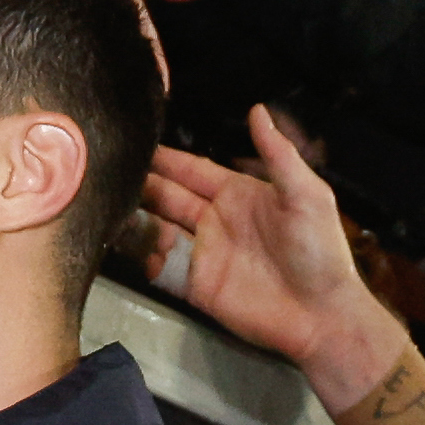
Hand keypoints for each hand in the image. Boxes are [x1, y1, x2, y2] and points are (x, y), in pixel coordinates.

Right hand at [135, 105, 402, 393]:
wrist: (320, 315)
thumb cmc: (319, 252)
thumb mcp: (305, 195)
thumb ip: (277, 154)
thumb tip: (257, 110)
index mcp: (238, 194)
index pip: (193, 170)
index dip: (167, 159)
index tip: (137, 143)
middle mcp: (215, 220)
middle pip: (168, 196)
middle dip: (141, 183)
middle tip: (107, 169)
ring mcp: (203, 253)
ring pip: (157, 228)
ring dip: (134, 216)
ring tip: (104, 201)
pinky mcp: (195, 286)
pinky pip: (161, 266)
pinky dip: (142, 254)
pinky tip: (121, 240)